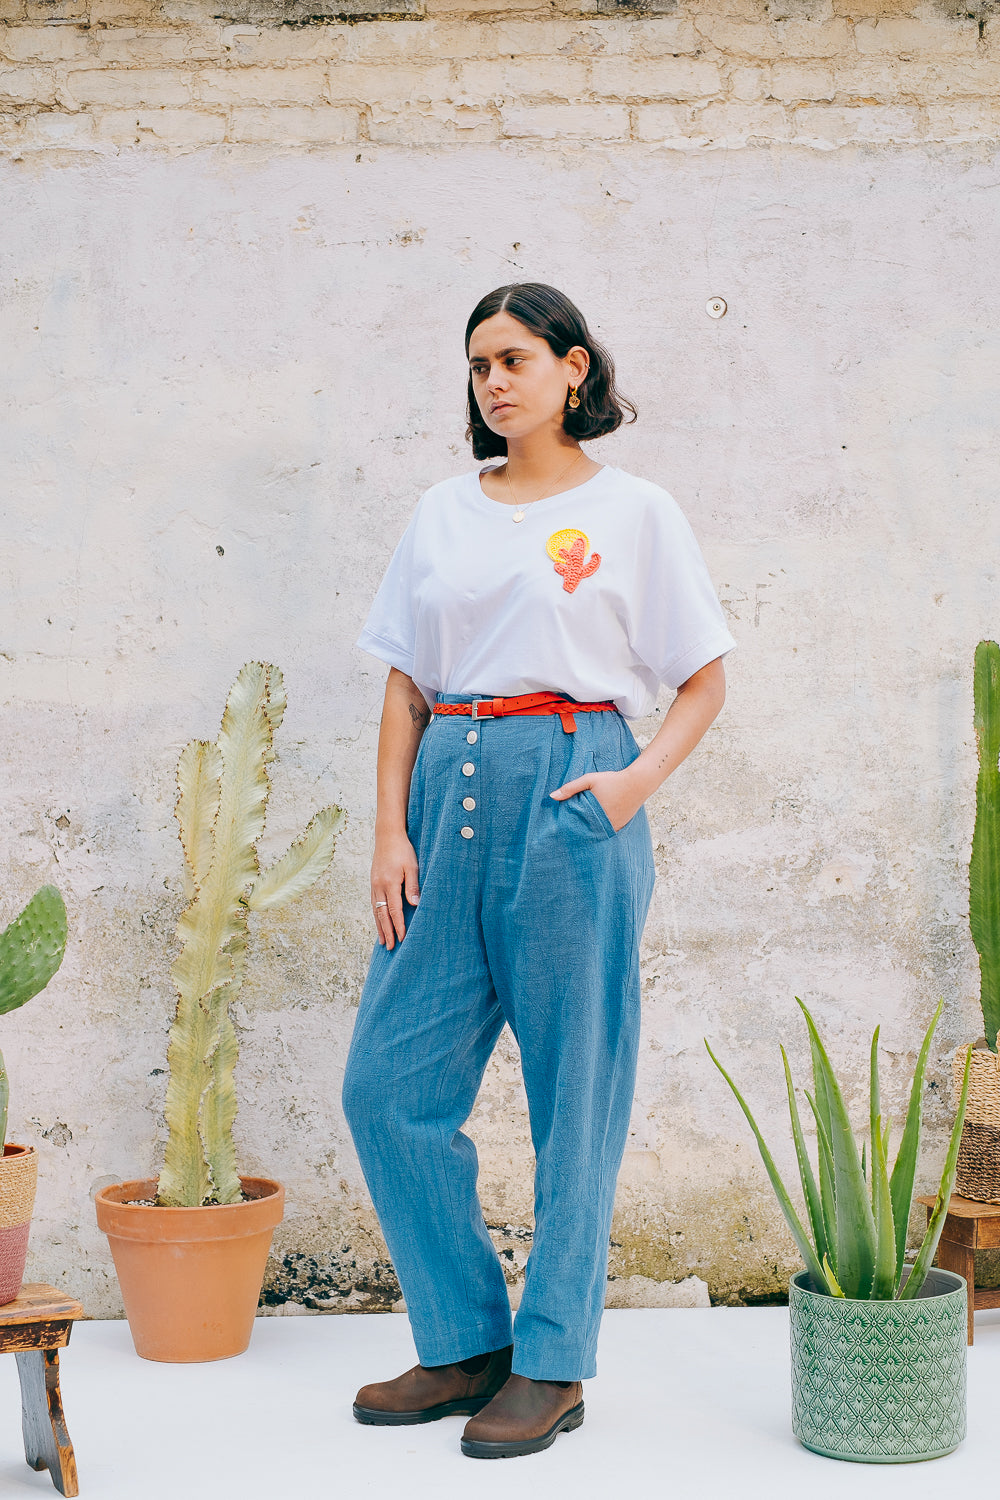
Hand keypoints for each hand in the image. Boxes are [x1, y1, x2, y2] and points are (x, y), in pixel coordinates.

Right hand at [371, 831, 419, 948]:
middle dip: (386, 932)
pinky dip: (376, 916)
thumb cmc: (403, 850)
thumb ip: (412, 886)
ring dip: (379, 927)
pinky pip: (373, 904)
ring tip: (382, 941)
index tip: (402, 939)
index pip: (394, 910)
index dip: (398, 925)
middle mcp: (379, 887)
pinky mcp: (373, 883)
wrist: (387, 835)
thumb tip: (414, 904)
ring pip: (375, 911)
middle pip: (382, 914)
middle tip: (389, 947)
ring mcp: (374, 885)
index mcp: (389, 883)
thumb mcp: (412, 866)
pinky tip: (378, 922)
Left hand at [549, 766, 645, 832]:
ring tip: (579, 832)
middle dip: (578, 832)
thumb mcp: (590, 780)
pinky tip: (594, 827)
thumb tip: (551, 796)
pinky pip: (607, 831)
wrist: (638, 783)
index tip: (560, 829)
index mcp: (595, 814)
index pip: (577, 827)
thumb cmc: (612, 780)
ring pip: (597, 833)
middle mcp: (605, 823)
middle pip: (587, 832)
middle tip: (567, 834)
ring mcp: (614, 826)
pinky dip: (600, 829)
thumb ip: (571, 788)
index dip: (569, 829)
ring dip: (590, 831)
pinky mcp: (621, 826)